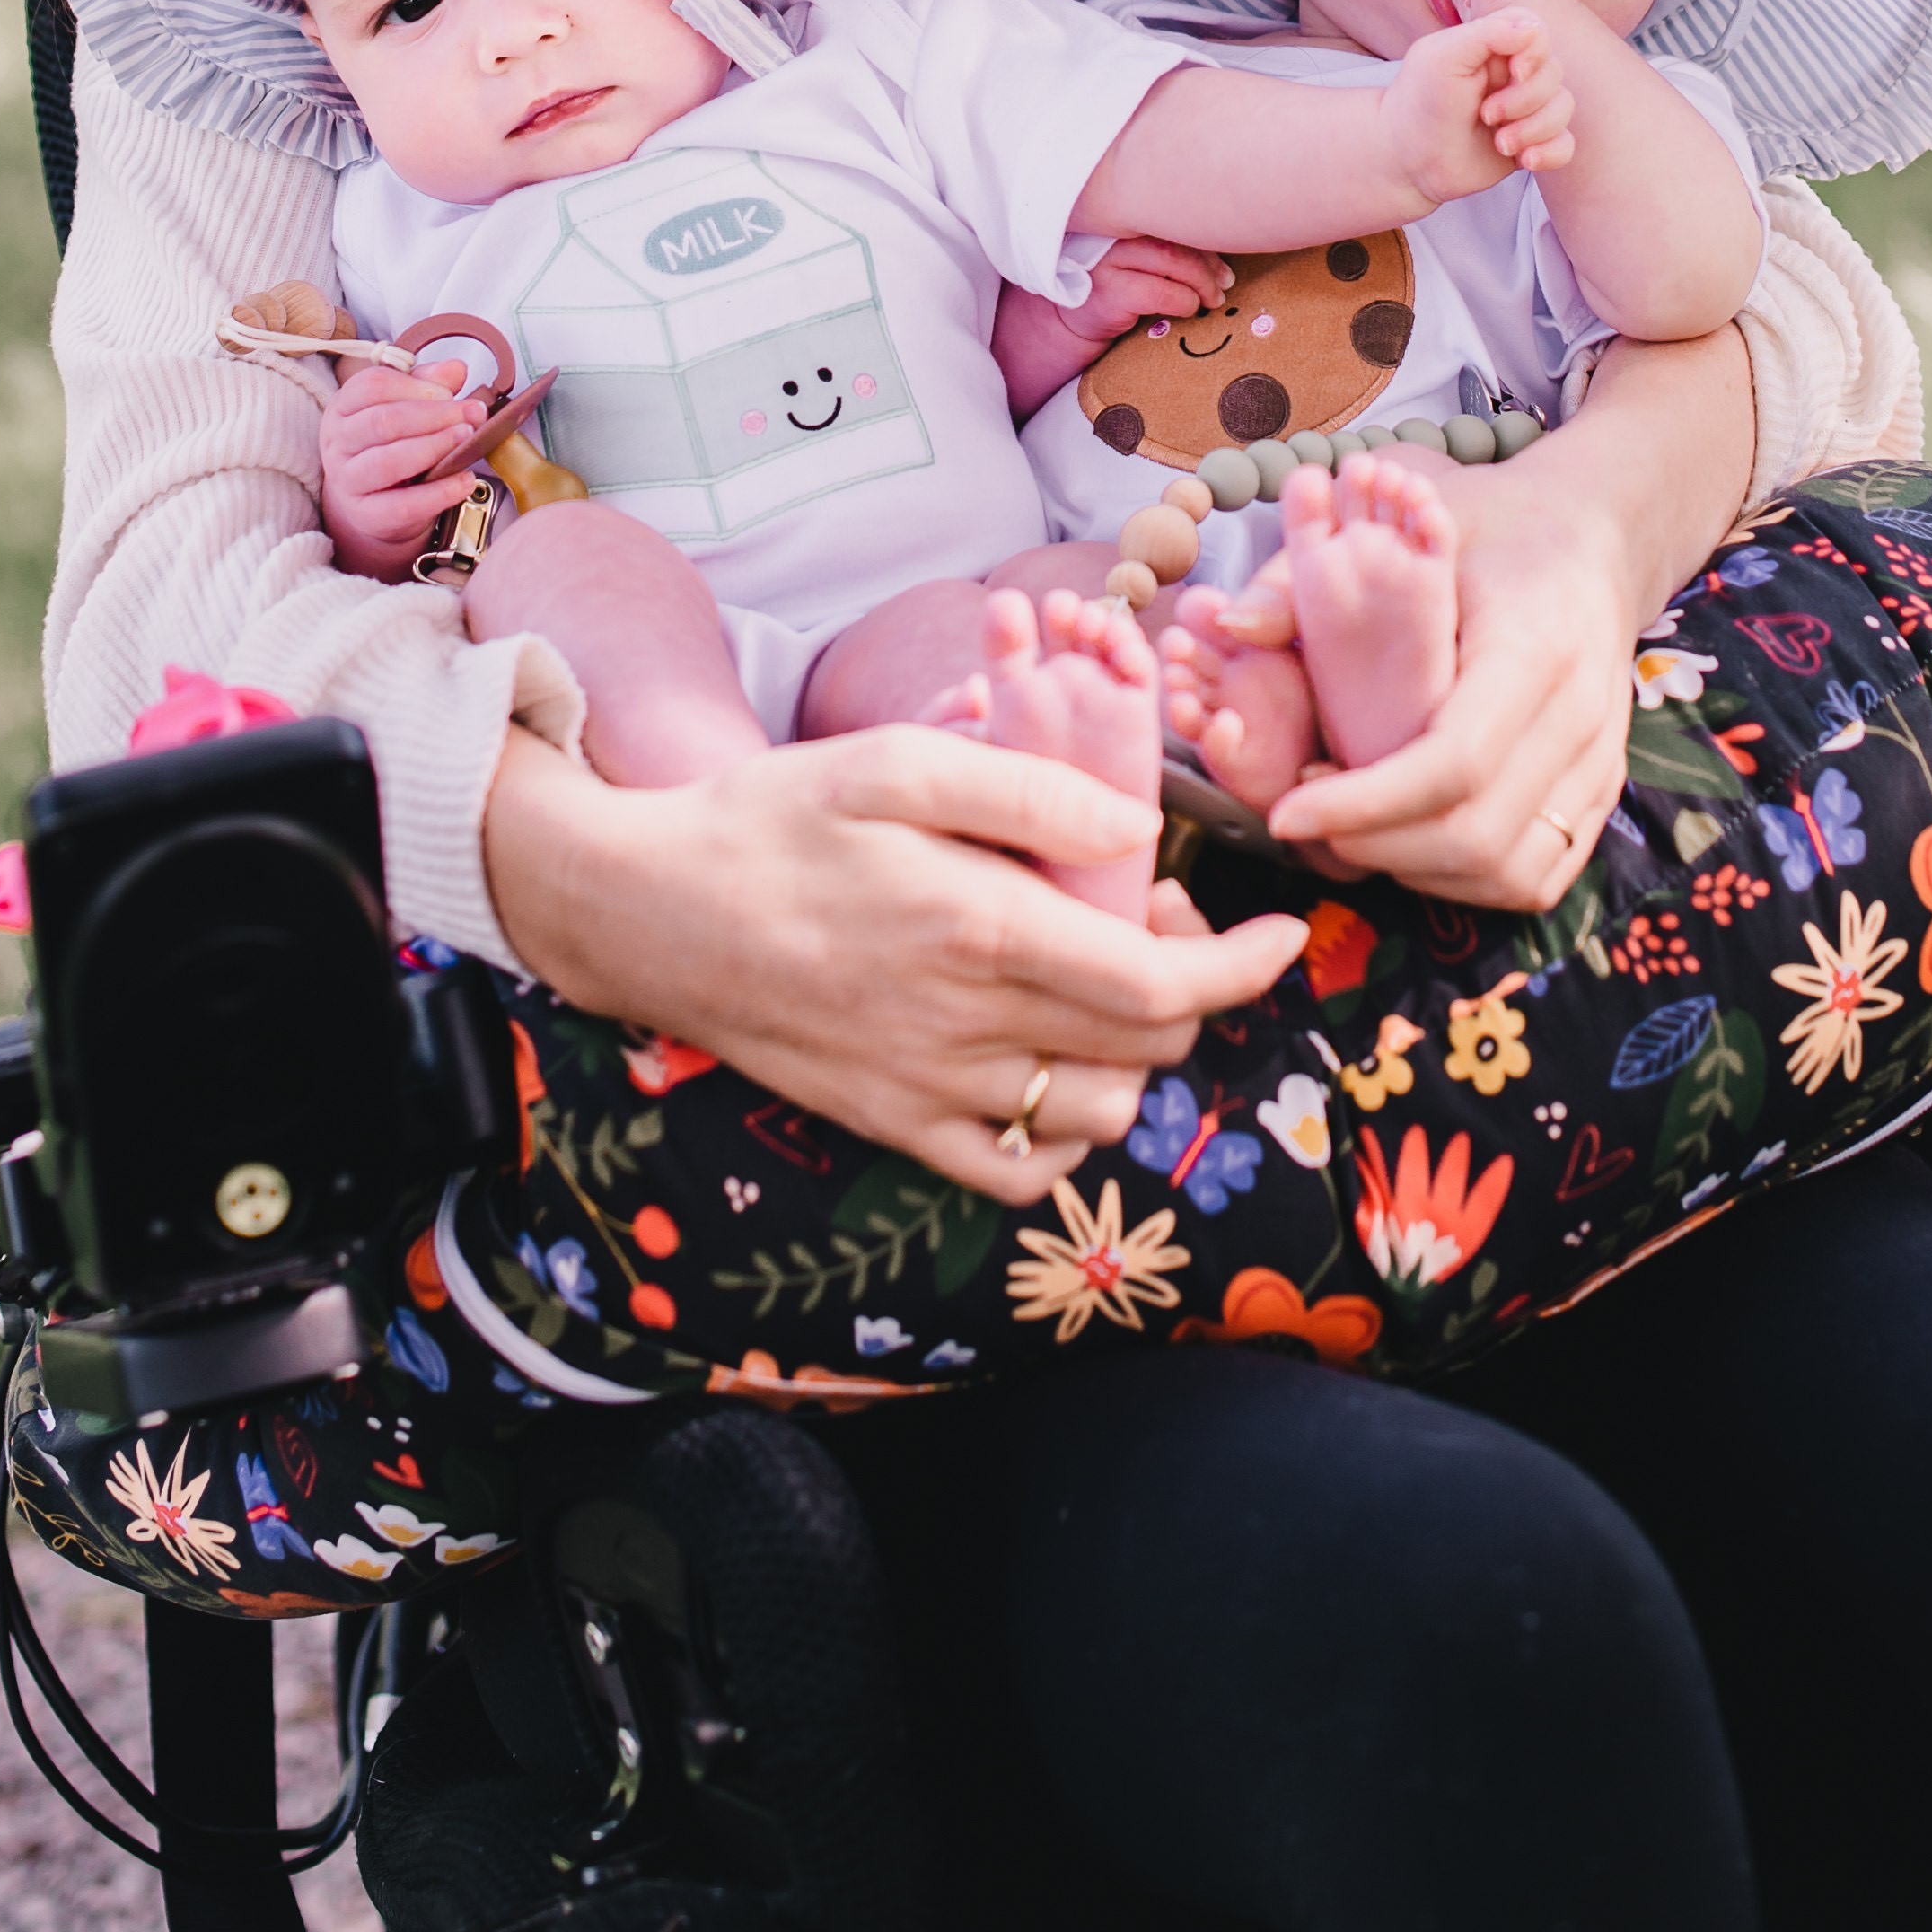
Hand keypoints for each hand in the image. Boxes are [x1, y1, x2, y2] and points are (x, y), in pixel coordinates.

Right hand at [318, 360, 483, 577]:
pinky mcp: (367, 515)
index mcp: (344, 406)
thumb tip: (456, 368)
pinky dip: (438, 493)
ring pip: (388, 462)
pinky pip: (402, 505)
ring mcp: (348, 480)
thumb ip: (429, 383)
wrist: (372, 500)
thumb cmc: (390, 443)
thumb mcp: (404, 406)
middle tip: (473, 414)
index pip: (373, 386)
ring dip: (434, 448)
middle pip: (383, 421)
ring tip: (467, 439)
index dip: (416, 386)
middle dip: (435, 416)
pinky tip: (464, 481)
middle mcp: (339, 442)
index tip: (451, 392)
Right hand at [484, 723, 1310, 1206]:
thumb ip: (1025, 789)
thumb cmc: (775, 819)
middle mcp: (965, 1026)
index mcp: (980, 927)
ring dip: (1132, 1056)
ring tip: (1102, 983)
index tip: (1281, 933)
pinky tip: (1049, 1064)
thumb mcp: (894, 761)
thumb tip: (1135, 828)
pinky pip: (1014, 1171)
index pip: (1159, 983)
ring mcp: (929, 1090)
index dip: (1241, 966)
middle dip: (1191, 990)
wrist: (650, 911)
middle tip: (1162, 923)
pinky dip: (1061, 1132)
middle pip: (1143, 1046)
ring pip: (1094, 1111)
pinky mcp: (891, 1126)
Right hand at [990, 241, 1231, 419]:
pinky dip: (1185, 302)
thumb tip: (1219, 243)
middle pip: (1175, 238)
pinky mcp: (1110, 293)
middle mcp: (1111, 233)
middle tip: (1226, 281)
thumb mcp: (1127, 254)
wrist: (1061, 322)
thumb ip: (1156, 242)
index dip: (1203, 236)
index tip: (1223, 255)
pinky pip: (1162, 294)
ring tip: (1215, 297)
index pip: (1169, 217)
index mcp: (1118, 217)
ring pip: (1173, 262)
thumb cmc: (1106, 285)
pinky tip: (1191, 309)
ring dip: (1202, 283)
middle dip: (1208, 262)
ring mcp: (1108, 262)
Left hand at [1264, 336, 1755, 909]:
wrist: (1596, 537)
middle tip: (1305, 819)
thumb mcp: (1406, 522)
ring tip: (1352, 827)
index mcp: (1534, 645)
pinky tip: (1411, 840)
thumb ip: (1320, 574)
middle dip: (1376, 845)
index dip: (1365, 803)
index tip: (1286, 812)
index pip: (1453, 761)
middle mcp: (1580, 715)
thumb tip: (1236, 624)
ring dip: (1416, 870)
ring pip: (1508, 870)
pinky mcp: (1603, 792)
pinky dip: (1466, 878)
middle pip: (1475, 833)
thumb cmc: (1493, 525)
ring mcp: (1600, 761)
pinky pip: (1538, 873)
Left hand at [1382, 10, 1574, 202]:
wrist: (1407, 158)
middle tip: (1485, 115)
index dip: (1535, 54)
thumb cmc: (1420, 102)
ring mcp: (1525, 108)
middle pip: (1555, 74)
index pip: (1539, 32)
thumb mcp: (1442, 58)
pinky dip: (1551, 153)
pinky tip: (1525, 161)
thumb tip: (1534, 29)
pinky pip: (1566, 145)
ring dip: (1533, 130)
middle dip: (1525, 100)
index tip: (1513, 73)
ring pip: (1563, 109)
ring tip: (1500, 143)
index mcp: (1495, 44)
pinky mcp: (1531, 141)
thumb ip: (1487, 34)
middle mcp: (1514, 73)